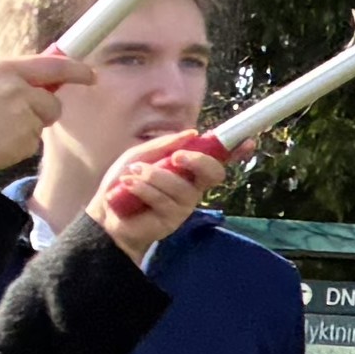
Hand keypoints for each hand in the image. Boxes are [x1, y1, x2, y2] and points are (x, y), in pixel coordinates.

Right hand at [0, 50, 82, 176]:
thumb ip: (4, 78)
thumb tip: (34, 77)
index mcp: (1, 68)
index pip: (50, 64)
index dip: (74, 68)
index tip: (90, 74)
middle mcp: (16, 86)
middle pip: (51, 98)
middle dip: (44, 109)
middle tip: (29, 118)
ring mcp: (22, 111)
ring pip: (42, 121)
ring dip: (27, 128)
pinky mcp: (24, 136)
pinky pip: (31, 141)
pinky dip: (17, 145)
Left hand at [93, 128, 228, 260]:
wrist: (106, 214)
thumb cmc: (124, 182)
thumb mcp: (140, 155)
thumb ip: (164, 145)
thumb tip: (192, 133)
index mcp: (187, 168)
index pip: (217, 159)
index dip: (236, 151)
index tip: (248, 141)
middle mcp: (193, 186)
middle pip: (214, 173)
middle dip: (198, 161)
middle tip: (177, 156)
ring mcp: (185, 204)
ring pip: (182, 186)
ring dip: (154, 175)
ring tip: (131, 174)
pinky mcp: (174, 220)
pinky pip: (164, 199)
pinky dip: (144, 188)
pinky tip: (129, 185)